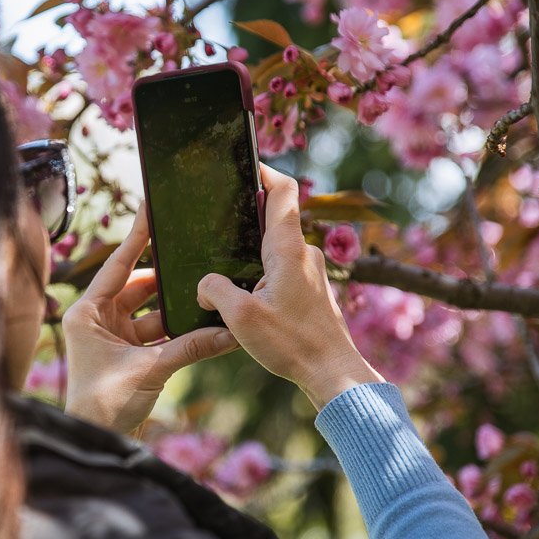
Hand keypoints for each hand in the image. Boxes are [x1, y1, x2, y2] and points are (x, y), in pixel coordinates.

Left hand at [63, 201, 240, 433]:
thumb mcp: (151, 368)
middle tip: (197, 260)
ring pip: (153, 312)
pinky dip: (179, 333)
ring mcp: (113, 336)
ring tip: (209, 295)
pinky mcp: (128, 354)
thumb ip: (192, 346)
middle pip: (139, 287)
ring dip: (178, 310)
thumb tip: (231, 332)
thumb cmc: (106, 402)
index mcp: (88, 311)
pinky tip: (207, 326)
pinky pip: (158, 335)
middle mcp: (97, 319)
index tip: (152, 209)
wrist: (97, 440)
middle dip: (169, 280)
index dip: (138, 237)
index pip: (118, 264)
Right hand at [196, 163, 384, 409]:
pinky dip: (263, 273)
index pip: (283, 191)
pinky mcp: (312, 292)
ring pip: (278, 249)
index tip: (246, 164)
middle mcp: (305, 254)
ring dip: (253, 252)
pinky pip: (283, 270)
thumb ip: (214, 289)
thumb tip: (204, 285)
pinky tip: (246, 296)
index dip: (265, 171)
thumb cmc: (291, 343)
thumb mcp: (239, 316)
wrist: (333, 374)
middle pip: (276, 219)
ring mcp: (311, 273)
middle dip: (247, 217)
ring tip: (225, 267)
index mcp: (288, 249)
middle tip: (218, 222)